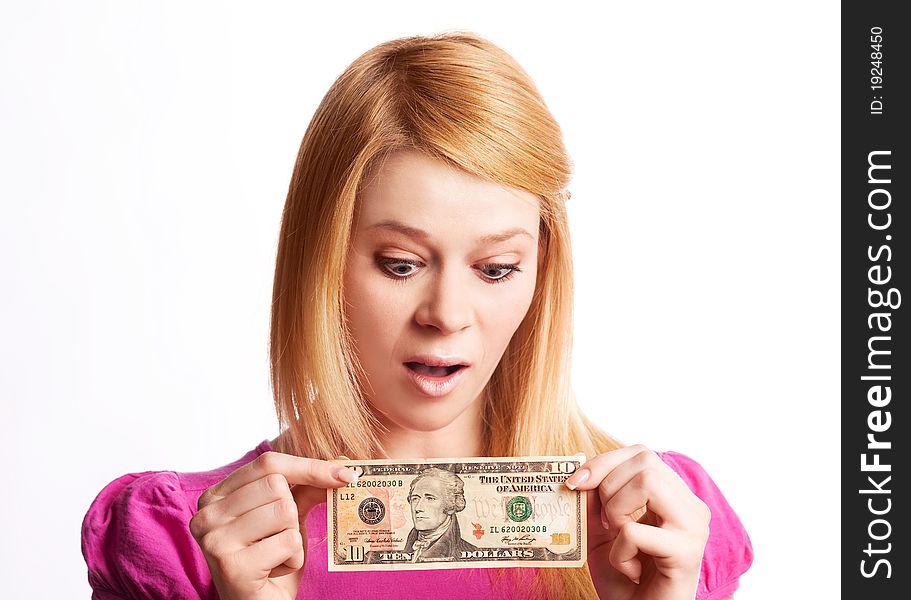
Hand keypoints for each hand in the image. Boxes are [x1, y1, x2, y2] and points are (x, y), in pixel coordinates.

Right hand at [189, 451, 357, 599]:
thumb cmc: (271, 560)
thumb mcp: (288, 517)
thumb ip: (307, 488)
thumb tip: (343, 465)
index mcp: (216, 495)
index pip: (268, 462)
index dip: (309, 466)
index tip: (345, 474)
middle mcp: (207, 514)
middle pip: (277, 485)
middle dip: (292, 512)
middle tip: (278, 538)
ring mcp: (215, 540)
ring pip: (284, 512)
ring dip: (293, 538)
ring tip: (274, 555)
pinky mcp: (232, 565)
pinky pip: (289, 542)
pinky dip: (293, 558)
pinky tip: (274, 571)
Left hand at [566, 445, 710, 599]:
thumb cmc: (624, 578)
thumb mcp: (600, 530)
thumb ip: (595, 498)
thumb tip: (580, 470)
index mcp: (674, 496)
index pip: (641, 453)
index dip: (604, 462)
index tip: (576, 484)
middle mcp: (691, 506)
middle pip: (645, 461)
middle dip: (609, 488)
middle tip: (608, 524)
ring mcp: (693, 528)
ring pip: (647, 483)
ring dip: (617, 512)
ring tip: (620, 541)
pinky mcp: (687, 553)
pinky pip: (635, 532)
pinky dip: (619, 552)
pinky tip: (630, 569)